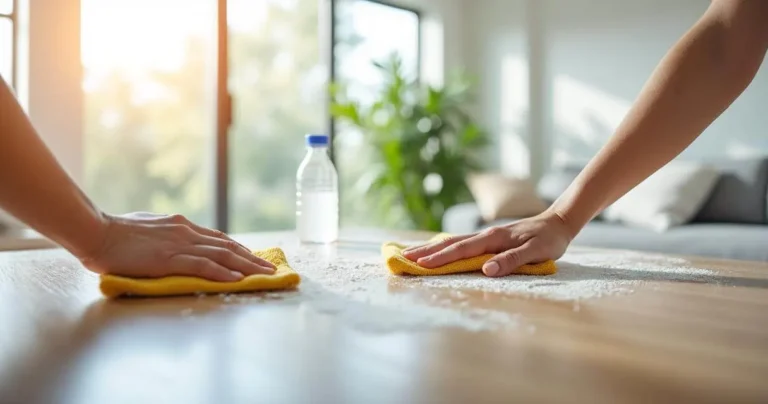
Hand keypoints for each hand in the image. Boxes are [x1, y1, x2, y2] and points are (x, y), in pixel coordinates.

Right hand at [79, 212, 274, 280]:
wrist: (96, 232)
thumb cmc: (114, 232)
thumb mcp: (148, 228)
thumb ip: (164, 235)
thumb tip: (169, 242)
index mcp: (180, 225)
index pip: (217, 237)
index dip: (237, 249)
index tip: (252, 256)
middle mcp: (185, 231)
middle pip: (227, 246)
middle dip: (251, 258)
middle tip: (271, 268)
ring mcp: (179, 245)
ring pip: (222, 255)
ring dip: (246, 266)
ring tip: (265, 275)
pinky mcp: (170, 259)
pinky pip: (203, 266)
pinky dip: (223, 273)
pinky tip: (237, 280)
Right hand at [402, 210, 574, 276]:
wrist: (559, 221)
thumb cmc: (549, 240)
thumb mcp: (537, 253)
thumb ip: (512, 261)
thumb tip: (487, 271)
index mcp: (493, 239)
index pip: (460, 250)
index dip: (438, 258)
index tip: (418, 264)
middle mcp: (485, 235)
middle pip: (449, 244)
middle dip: (424, 252)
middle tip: (400, 258)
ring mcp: (486, 235)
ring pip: (453, 242)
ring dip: (430, 248)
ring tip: (410, 253)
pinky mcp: (489, 238)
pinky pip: (461, 242)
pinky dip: (444, 246)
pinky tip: (435, 249)